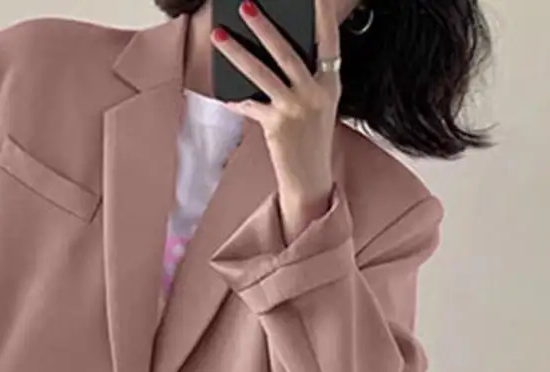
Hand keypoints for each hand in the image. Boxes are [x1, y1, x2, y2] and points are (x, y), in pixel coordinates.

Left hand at [211, 0, 340, 239]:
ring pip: (261, 73)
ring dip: (237, 52)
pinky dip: (235, 100)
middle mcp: (314, 92)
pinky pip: (249, 105)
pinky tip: (223, 94)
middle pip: (286, 52)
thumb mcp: (319, 103)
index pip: (328, 40)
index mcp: (330, 82)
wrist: (310, 177)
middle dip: (264, 26)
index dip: (322, 15)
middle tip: (246, 5)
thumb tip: (275, 51)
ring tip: (219, 36)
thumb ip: (306, 78)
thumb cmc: (313, 137)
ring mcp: (294, 108)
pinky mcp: (276, 124)